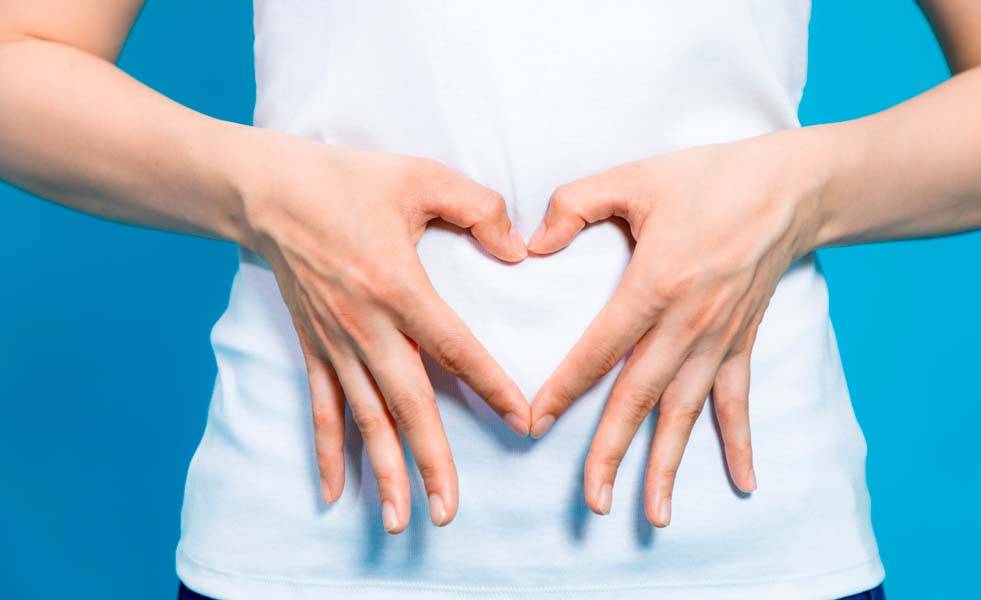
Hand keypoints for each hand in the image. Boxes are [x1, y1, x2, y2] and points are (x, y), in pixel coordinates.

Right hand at [238, 131, 530, 532]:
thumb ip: (478, 208)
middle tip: (448, 510)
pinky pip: (322, 407)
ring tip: (402, 519)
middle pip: (406, 404)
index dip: (491, 387)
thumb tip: (518, 250)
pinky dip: (328, 451)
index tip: (521, 422)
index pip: (455, 349)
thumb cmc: (347, 179)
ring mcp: (335, 342)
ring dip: (384, 471)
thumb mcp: (421, 177)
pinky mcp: (313, 346)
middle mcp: (365, 325)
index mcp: (398, 285)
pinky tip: (335, 492)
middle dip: (431, 460)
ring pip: (365, 418)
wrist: (268, 190)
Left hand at [527, 128, 826, 526]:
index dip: (563, 389)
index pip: (598, 350)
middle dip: (612, 452)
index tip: (534, 424)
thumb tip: (532, 244)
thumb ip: (575, 204)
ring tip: (654, 515)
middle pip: (640, 398)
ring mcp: (719, 339)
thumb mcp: (635, 177)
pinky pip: (738, 400)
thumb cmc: (709, 179)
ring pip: (686, 412)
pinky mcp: (742, 342)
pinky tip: (743, 483)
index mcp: (656, 284)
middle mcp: (688, 323)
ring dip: (669, 464)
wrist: (790, 187)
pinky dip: (739, 442)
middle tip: (593, 501)